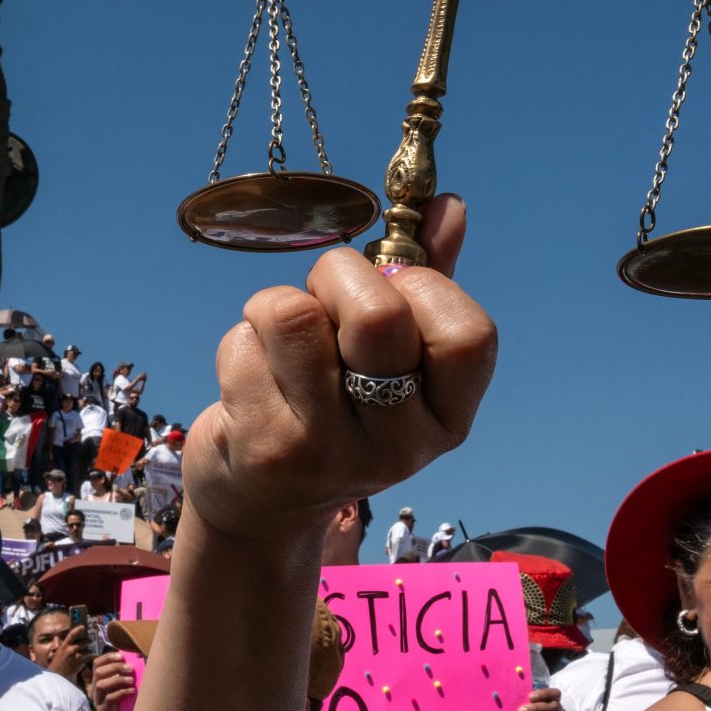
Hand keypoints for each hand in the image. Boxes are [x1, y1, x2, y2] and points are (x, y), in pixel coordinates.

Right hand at [47, 624, 92, 681]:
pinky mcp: (80, 664)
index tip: (83, 627)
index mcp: (63, 646)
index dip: (78, 630)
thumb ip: (59, 645)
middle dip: (88, 641)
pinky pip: (87, 659)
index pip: (72, 635)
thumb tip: (56, 637)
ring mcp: (76, 657)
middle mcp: (70, 650)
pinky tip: (86, 660)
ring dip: (89, 651)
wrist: (56, 677)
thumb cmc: (55, 665)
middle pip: (83, 642)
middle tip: (89, 641)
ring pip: (87, 651)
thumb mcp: (55, 653)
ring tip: (89, 652)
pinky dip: (87, 659)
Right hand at [89, 650, 135, 710]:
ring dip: (117, 679)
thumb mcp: (122, 684)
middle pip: (98, 672)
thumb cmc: (125, 700)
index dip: (107, 657)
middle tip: (130, 668)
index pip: (96, 664)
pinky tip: (131, 691)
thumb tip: (130, 659)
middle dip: (115, 667)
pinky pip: (109, 698)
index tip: (121, 655)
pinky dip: (121, 692)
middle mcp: (94, 689)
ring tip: (131, 680)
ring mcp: (97, 700)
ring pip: (101, 684)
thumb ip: (122, 673)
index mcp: (98, 680)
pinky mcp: (103, 710)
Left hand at [181, 195, 494, 539]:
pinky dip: (241, 343)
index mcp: (447, 418)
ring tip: (281, 339)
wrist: (260, 505)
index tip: (391, 292)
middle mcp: (399, 444)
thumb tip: (448, 205)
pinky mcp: (265, 450)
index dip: (423, 289)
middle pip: (378, 315)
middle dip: (336, 277)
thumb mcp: (391, 358)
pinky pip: (244, 345)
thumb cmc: (333, 410)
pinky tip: (251, 381)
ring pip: (294, 315)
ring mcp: (330, 451)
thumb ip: (426, 279)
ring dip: (276, 305)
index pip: (469, 333)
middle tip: (323, 304)